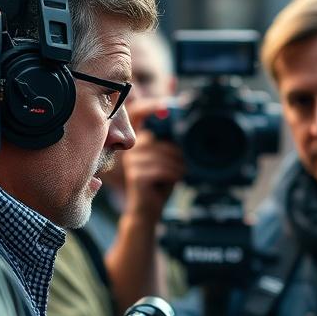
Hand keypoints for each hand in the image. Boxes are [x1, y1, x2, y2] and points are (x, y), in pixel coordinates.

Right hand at [123, 99, 184, 222]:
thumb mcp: (168, 157)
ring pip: (164, 156)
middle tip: (184, 163)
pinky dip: (174, 175)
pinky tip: (174, 180)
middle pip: (161, 140)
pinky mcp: (136, 176)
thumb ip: (171, 139)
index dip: (150, 106)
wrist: (148, 210)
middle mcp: (132, 149)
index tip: (168, 104)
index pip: (139, 115)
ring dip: (178, 166)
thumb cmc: (160, 182)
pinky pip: (162, 169)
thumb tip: (183, 114)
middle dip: (177, 152)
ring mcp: (132, 162)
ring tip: (180, 173)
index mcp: (140, 140)